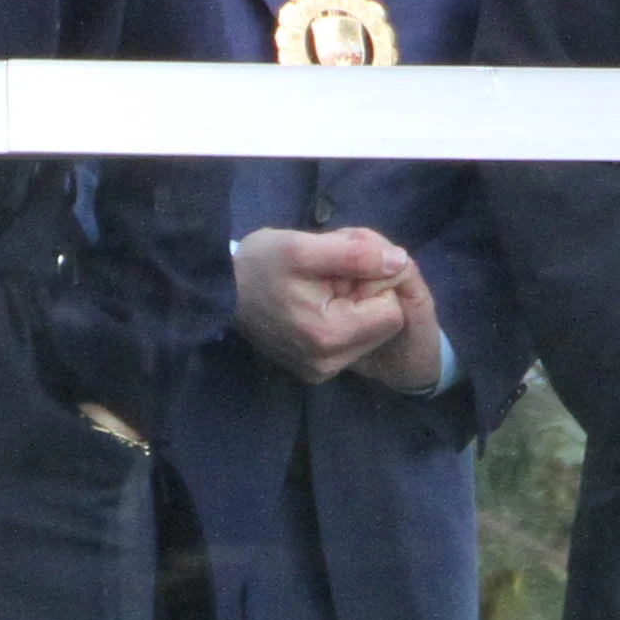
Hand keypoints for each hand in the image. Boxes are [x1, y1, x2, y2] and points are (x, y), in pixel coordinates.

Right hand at [234, 223, 425, 385]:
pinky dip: (341, 322)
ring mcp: (319, 372)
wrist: (219, 291)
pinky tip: (316, 306)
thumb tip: (400, 261)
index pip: (392, 311)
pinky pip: (349, 345)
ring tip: (323, 289)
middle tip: (333, 277)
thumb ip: (357, 254)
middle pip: (382, 327)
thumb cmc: (259, 264)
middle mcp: (328, 364)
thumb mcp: (304, 247)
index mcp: (329, 336)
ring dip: (355, 309)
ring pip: (368, 336)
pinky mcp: (311, 372)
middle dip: (366, 297)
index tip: (347, 269)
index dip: (376, 283)